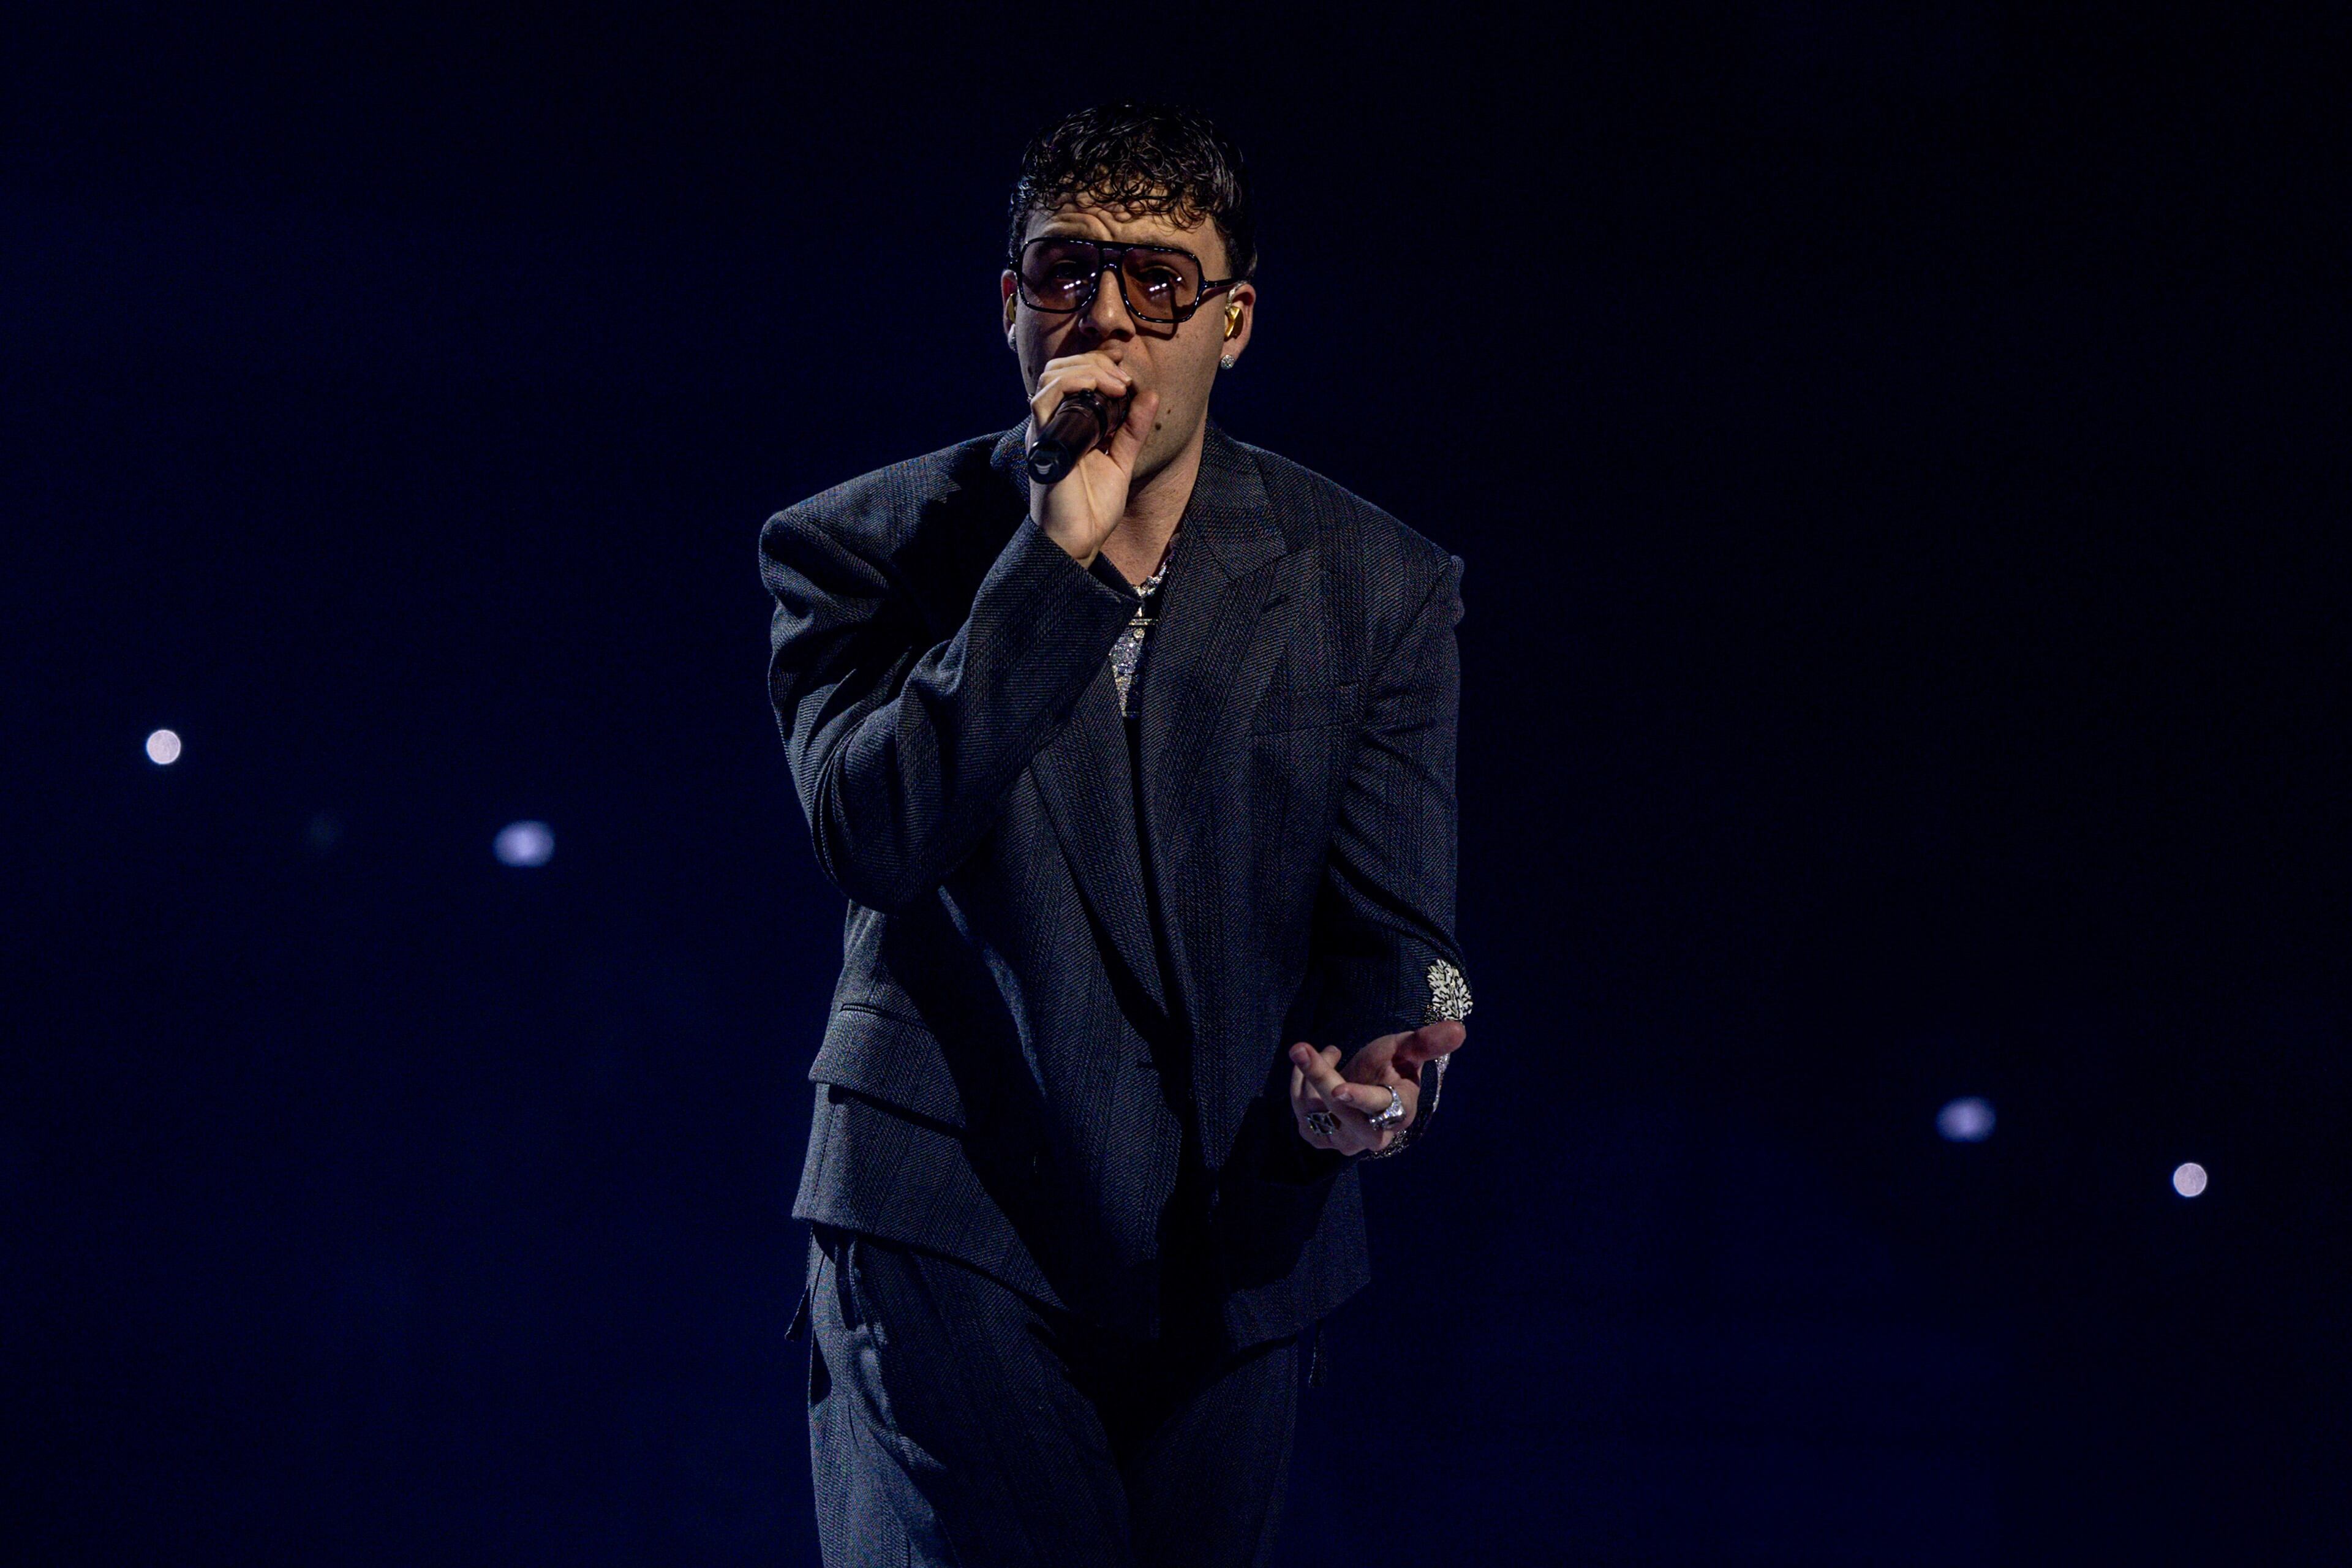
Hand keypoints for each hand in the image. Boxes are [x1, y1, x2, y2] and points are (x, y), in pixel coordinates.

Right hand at [1026, 349, 1160, 568]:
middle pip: (1061, 368)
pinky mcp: (1042, 441)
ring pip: (1053, 376)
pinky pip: (1046, 398)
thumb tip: (1149, 395)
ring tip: (1118, 384)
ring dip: (1089, 370)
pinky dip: (1075, 384)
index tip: (1123, 357)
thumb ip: (1132, 428)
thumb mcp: (1121, 459)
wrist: (1078, 541)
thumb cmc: (1093, 508)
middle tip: (1124, 377)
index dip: (1096, 360)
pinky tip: (1103, 392)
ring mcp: (1045, 430)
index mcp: (1066, 425)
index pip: (1072, 375)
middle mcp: (1052, 423)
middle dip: (1096, 362)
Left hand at [1287, 1020, 1467, 1157]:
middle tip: (1300, 1047)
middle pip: (1340, 1110)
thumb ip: (1427, 1042)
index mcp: (1398, 1112)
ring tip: (1334, 1052)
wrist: (1367, 1087)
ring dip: (1311, 1072)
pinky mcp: (1317, 1137)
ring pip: (1314, 1109)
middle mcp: (1370, 1134)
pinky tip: (1312, 1067)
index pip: (1378, 1108)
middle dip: (1320, 1077)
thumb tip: (1459, 1029)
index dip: (1359, 1098)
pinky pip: (1299, 1107)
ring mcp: (1341, 1140)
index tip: (1339, 1090)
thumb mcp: (1406, 1050)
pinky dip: (1301, 1079)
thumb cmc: (1390, 1068)